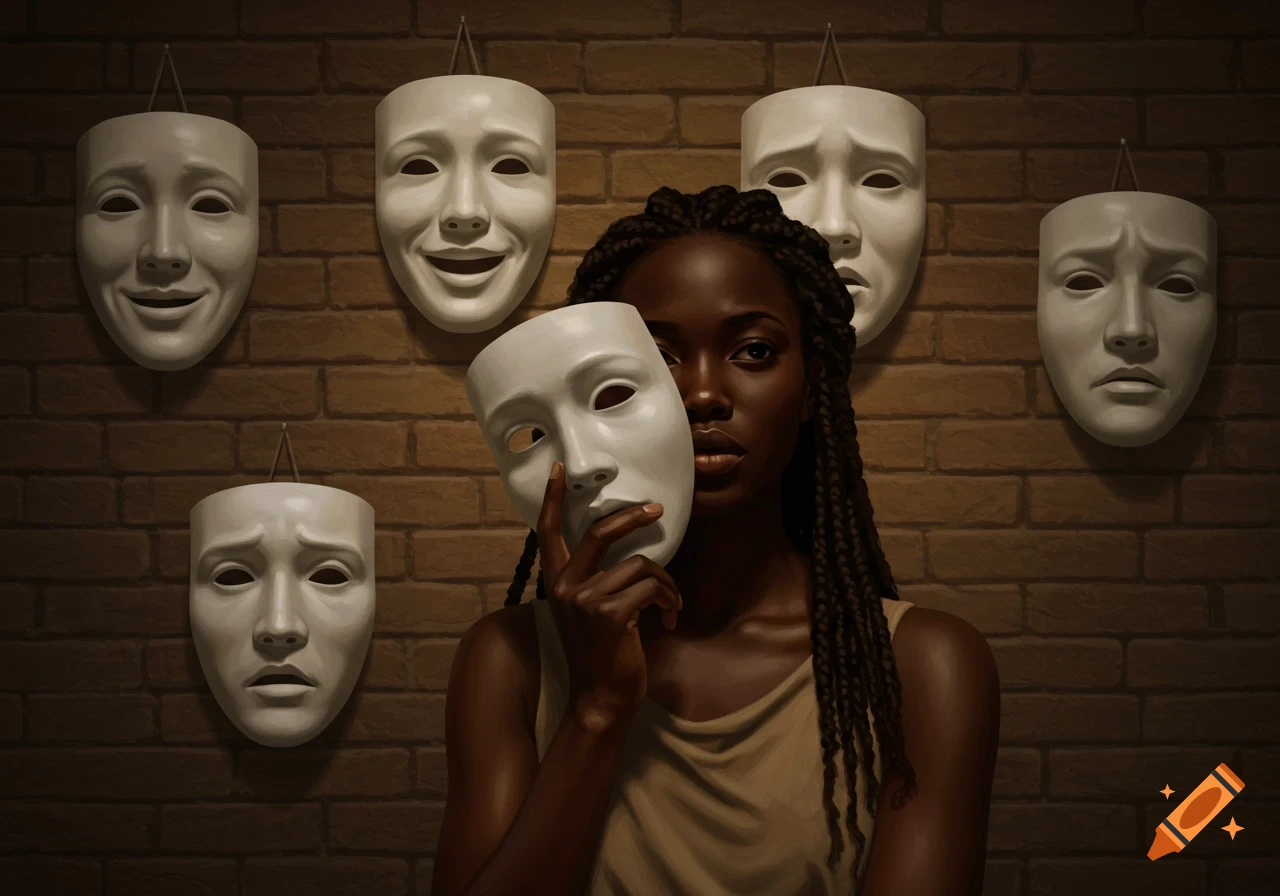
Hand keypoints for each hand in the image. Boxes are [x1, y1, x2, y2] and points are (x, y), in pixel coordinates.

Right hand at [536, 461, 681, 721]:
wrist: (600, 700)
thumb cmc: (601, 657)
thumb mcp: (588, 613)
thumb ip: (595, 583)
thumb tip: (628, 554)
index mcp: (556, 584)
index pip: (548, 533)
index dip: (554, 499)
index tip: (560, 468)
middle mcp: (566, 587)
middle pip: (600, 531)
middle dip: (632, 516)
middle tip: (656, 510)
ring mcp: (586, 599)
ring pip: (641, 564)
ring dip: (666, 583)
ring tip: (671, 603)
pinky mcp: (611, 613)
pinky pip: (653, 586)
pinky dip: (671, 599)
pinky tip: (671, 619)